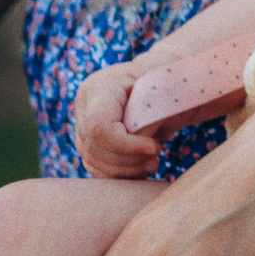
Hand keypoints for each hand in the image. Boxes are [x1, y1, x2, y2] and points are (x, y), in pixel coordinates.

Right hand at [74, 56, 165, 178]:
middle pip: (94, 147)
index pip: (99, 126)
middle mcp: (85, 105)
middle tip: (156, 159)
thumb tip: (139, 137)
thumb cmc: (171, 80)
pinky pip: (95, 167)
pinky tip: (141, 171)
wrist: (166, 84)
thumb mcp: (166, 86)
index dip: (126, 145)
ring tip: (152, 164)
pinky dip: (118, 175)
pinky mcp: (89, 140)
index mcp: (99, 87)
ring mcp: (83, 124)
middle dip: (128, 160)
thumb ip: (150, 110)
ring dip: (125, 170)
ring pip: (92, 160)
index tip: (154, 148)